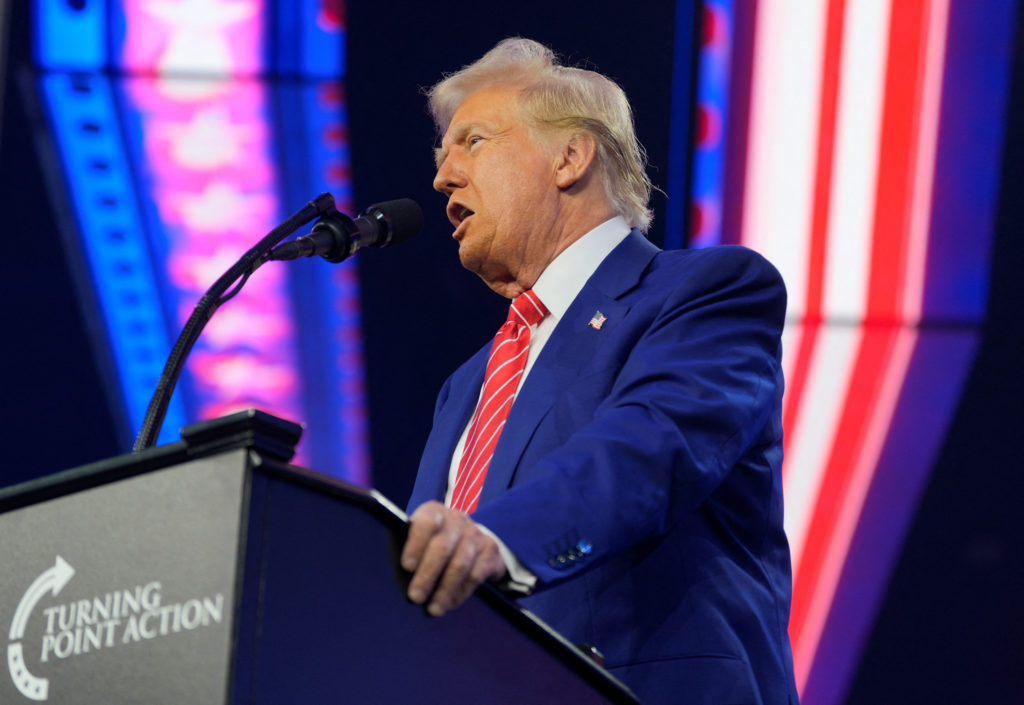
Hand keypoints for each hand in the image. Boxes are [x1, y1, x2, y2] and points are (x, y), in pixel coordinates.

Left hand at [401, 500, 507, 615]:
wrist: (467, 542)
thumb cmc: (430, 546)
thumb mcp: (416, 543)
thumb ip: (406, 553)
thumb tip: (398, 578)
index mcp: (433, 512)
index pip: (426, 522)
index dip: (416, 544)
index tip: (407, 567)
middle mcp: (456, 518)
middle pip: (442, 547)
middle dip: (427, 575)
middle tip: (416, 597)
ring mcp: (475, 532)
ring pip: (460, 564)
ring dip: (445, 590)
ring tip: (433, 609)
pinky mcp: (490, 548)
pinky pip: (475, 574)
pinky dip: (461, 592)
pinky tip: (450, 603)